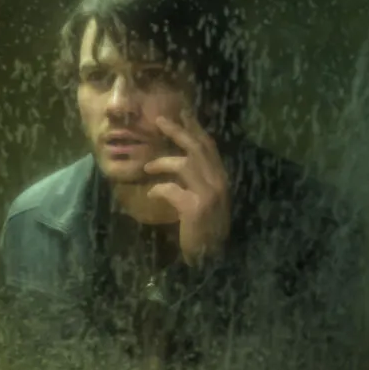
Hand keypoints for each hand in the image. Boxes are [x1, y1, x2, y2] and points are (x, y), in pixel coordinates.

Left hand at [144, 110, 230, 265]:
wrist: (211, 257)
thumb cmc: (204, 228)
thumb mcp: (204, 199)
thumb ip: (196, 180)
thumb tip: (178, 161)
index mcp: (221, 178)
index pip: (209, 146)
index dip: (195, 128)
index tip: (183, 113)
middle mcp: (219, 182)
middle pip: (198, 148)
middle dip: (178, 131)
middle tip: (159, 120)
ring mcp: (209, 194)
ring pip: (185, 164)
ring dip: (162, 163)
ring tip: (147, 167)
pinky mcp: (195, 207)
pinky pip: (172, 189)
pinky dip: (159, 189)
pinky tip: (151, 194)